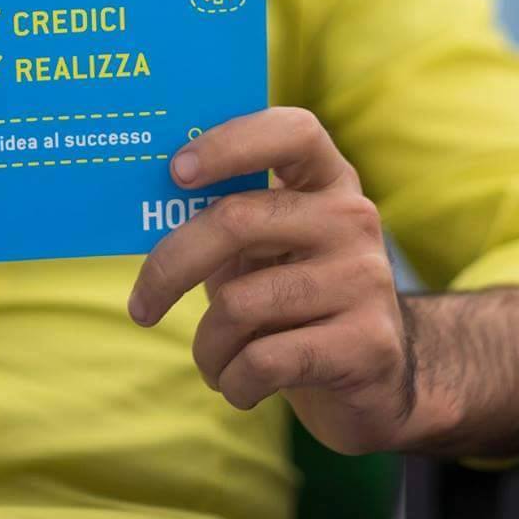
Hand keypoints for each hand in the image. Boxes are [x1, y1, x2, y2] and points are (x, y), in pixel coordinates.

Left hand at [126, 107, 412, 453]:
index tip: (176, 172)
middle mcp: (352, 219)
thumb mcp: (264, 254)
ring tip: (212, 361)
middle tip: (141, 306)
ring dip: (206, 347)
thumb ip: (224, 224)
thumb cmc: (295, 304)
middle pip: (237, 222)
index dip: (230, 144)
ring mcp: (365, 279)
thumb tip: (143, 210)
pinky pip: (263, 361)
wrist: (377, 382)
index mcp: (328, 181)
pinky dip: (233, 382)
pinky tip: (239, 387)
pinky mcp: (366, 343)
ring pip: (239, 305)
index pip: (291, 131)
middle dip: (169, 267)